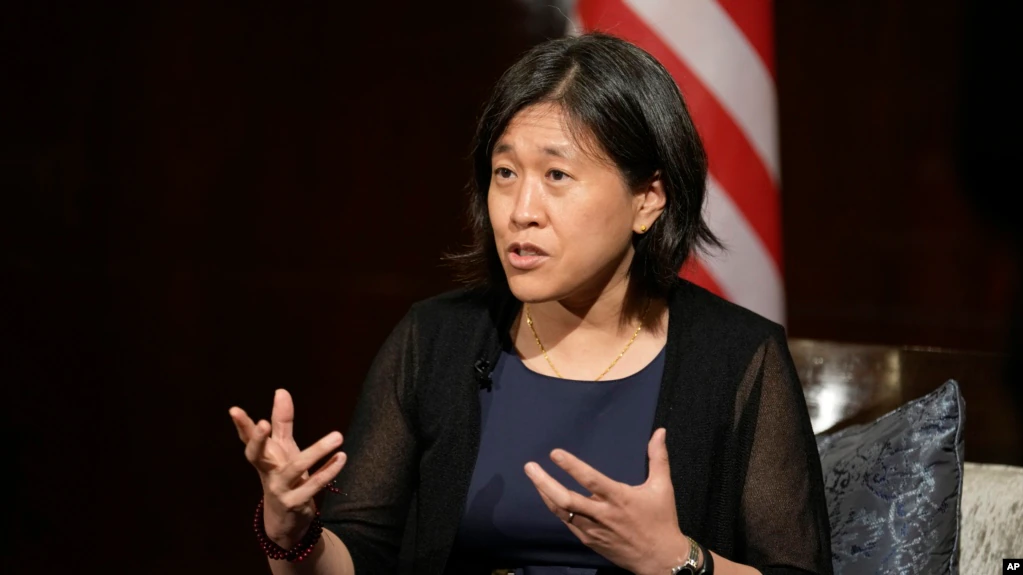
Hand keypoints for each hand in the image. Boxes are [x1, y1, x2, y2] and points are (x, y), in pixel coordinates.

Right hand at [229, 389, 346, 547]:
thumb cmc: (283, 474)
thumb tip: (281, 391)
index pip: (248, 439)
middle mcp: (266, 471)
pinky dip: (329, 471)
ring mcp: (279, 488)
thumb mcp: (283, 448)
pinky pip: (314, 485)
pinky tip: (341, 457)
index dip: (241, 425)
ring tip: (338, 435)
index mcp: (262, 457)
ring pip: (296, 468)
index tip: (234, 410)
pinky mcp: (295, 502)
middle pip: (256, 455)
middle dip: (258, 440)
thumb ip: (282, 421)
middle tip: (264, 423)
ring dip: (317, 451)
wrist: (285, 518)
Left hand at [524, 428, 690, 574]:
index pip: (590, 480)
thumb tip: (660, 432)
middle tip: (529, 466)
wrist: (660, 559)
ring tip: (534, 477)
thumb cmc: (661, 520)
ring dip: (545, 494)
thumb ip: (658, 458)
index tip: (555, 454)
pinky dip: (555, 508)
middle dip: (544, 482)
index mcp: (619, 498)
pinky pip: (567, 522)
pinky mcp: (589, 540)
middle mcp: (602, 514)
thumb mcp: (663, 487)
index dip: (572, 466)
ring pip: (561, 512)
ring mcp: (593, 529)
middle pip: (566, 499)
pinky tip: (548, 496)